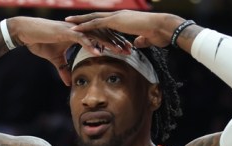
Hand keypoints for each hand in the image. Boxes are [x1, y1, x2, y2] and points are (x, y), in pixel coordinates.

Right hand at [8, 17, 129, 85]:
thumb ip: (63, 69)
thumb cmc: (40, 42)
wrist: (26, 33)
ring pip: (95, 35)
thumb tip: (68, 82)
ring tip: (120, 51)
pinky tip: (99, 52)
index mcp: (80, 33)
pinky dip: (90, 45)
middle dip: (117, 42)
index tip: (125, 51)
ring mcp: (73, 29)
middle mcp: (80, 29)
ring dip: (108, 43)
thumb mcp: (55, 59)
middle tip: (130, 50)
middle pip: (103, 34)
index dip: (113, 43)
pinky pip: (81, 39)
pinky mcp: (65, 32)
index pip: (101, 37)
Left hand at [66, 10, 183, 48]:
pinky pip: (96, 24)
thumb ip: (139, 40)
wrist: (163, 27)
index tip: (85, 23)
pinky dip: (85, 26)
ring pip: (93, 18)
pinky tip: (75, 29)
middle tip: (70, 20)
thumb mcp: (147, 39)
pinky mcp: (115, 21)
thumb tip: (136, 44)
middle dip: (82, 18)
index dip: (94, 21)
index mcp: (124, 18)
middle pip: (96, 16)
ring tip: (67, 23)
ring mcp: (116, 17)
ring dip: (80, 21)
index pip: (106, 20)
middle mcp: (118, 15)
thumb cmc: (159, 34)